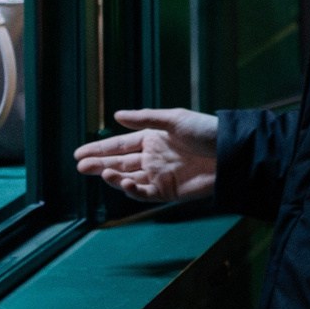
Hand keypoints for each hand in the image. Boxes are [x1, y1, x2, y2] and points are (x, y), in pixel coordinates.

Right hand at [75, 108, 217, 202]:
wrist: (231, 153)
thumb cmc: (206, 131)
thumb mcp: (174, 119)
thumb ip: (145, 119)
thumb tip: (116, 115)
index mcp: (151, 139)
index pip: (119, 145)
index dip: (99, 149)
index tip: (78, 153)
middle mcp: (152, 158)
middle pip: (119, 163)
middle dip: (98, 165)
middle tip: (81, 166)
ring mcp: (159, 175)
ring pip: (129, 179)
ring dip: (114, 177)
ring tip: (102, 172)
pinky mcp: (169, 191)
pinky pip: (145, 193)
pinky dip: (133, 190)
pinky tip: (125, 184)